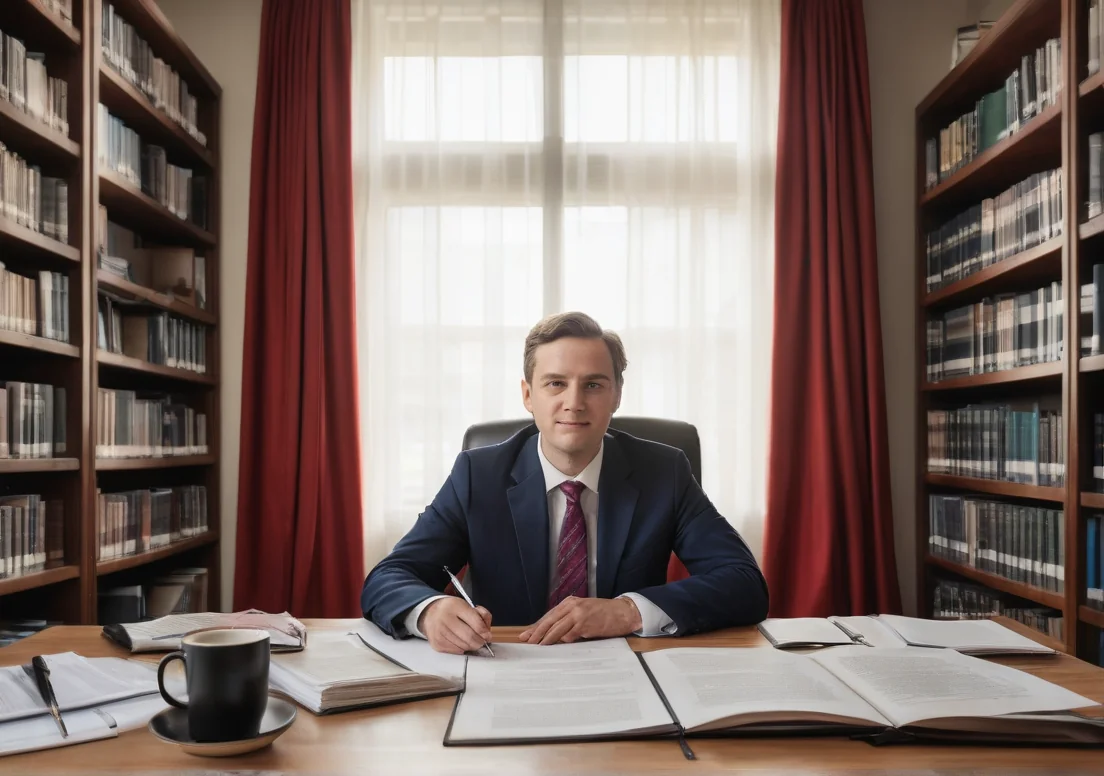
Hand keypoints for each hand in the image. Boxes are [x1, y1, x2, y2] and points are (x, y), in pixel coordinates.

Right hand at [419, 597, 492, 654]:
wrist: (430, 613)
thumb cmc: (452, 610)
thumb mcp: (468, 605)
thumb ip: (482, 615)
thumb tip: (486, 632)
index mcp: (456, 606)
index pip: (476, 624)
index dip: (485, 632)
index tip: (488, 635)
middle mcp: (445, 618)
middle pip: (470, 637)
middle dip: (480, 642)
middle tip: (482, 641)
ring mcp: (439, 632)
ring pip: (464, 646)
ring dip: (471, 646)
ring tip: (470, 640)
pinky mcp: (436, 643)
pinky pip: (456, 651)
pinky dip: (461, 648)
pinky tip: (460, 641)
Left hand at [519, 597, 641, 644]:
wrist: (623, 612)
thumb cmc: (604, 614)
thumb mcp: (583, 611)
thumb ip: (569, 620)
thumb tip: (553, 634)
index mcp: (570, 602)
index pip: (549, 616)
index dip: (537, 626)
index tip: (527, 634)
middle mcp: (572, 606)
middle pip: (549, 621)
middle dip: (537, 632)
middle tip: (527, 642)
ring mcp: (578, 614)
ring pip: (556, 629)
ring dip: (546, 639)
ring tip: (538, 647)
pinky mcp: (585, 624)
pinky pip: (570, 635)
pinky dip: (563, 641)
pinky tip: (558, 647)